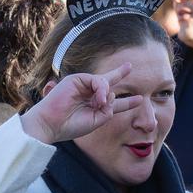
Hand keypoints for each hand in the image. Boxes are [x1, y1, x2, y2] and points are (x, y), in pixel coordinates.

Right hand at [20, 63, 142, 143]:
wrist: (52, 124)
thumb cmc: (71, 125)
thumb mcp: (97, 120)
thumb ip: (108, 109)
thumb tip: (112, 94)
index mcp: (95, 106)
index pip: (113, 101)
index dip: (127, 101)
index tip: (140, 99)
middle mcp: (89, 94)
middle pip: (108, 82)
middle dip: (119, 73)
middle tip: (130, 66)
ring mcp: (83, 86)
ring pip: (105, 83)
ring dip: (106, 95)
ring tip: (100, 104)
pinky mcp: (77, 79)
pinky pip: (97, 81)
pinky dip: (101, 90)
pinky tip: (99, 100)